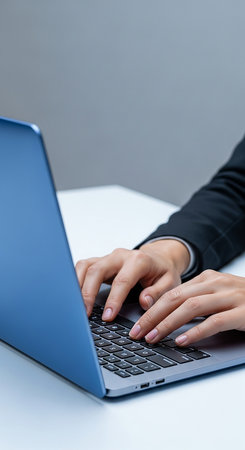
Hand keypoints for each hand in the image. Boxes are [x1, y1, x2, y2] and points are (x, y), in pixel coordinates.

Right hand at [75, 239, 189, 319]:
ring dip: (77, 286)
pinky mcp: (100, 262)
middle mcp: (120, 256)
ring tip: (75, 307)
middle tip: (85, 314)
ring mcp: (108, 258)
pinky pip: (83, 267)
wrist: (159, 258)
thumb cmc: (163, 272)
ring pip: (86, 266)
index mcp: (139, 260)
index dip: (113, 299)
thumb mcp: (170, 283)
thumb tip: (144, 302)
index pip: (122, 280)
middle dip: (88, 293)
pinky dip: (75, 280)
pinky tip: (74, 296)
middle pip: (97, 270)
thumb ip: (158, 293)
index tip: (107, 316)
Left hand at [129, 269, 244, 344]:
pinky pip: (215, 322)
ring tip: (153, 338)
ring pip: (191, 308)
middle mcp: (216, 284)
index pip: (172, 292)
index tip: (137, 324)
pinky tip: (183, 342)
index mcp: (207, 279)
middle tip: (138, 333)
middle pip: (176, 298)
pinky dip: (196, 332)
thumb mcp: (217, 294)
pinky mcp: (243, 312)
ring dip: (168, 324)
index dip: (151, 309)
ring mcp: (230, 296)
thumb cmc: (243, 300)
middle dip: (153, 316)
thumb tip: (165, 315)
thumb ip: (196, 299)